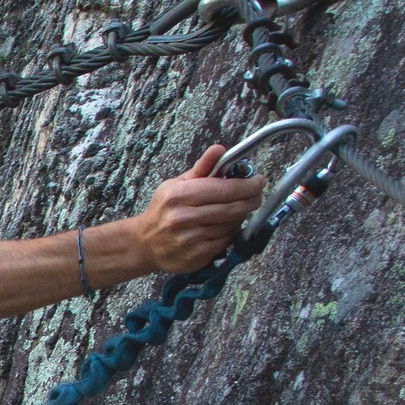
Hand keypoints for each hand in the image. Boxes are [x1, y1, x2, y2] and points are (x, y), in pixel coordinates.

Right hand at [132, 146, 265, 274]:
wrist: (145, 242)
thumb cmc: (164, 209)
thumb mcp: (177, 184)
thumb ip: (202, 167)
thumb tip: (220, 149)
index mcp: (179, 195)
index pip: (224, 189)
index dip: (248, 185)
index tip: (259, 181)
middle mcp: (183, 217)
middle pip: (232, 208)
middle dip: (251, 200)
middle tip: (256, 195)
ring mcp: (189, 239)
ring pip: (231, 225)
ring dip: (239, 216)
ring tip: (235, 210)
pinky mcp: (195, 256)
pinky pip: (225, 241)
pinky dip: (230, 233)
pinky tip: (225, 226)